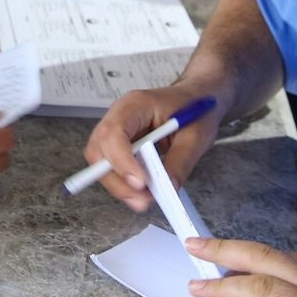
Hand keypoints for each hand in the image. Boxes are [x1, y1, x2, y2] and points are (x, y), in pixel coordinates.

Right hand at [81, 84, 222, 211]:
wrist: (197, 98)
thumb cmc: (196, 107)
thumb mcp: (196, 135)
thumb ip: (180, 162)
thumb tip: (166, 188)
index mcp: (136, 105)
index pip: (114, 133)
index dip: (122, 161)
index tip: (140, 182)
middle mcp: (119, 116)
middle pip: (100, 151)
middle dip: (117, 180)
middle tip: (141, 199)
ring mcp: (117, 130)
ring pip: (101, 162)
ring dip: (119, 185)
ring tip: (144, 199)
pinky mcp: (121, 145)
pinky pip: (111, 166)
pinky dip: (123, 183)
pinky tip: (142, 191)